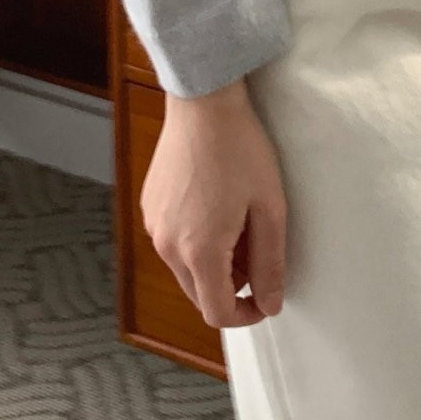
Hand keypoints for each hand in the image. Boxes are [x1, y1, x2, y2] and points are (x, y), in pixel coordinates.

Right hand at [140, 76, 287, 328]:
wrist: (203, 103)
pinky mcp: (149, 206)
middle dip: (231, 288)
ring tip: (239, 225)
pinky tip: (215, 207)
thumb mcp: (269, 209)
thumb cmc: (240, 149)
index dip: (246, 316)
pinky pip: (172, 242)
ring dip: (213, 264)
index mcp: (199, 251)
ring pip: (185, 269)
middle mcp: (167, 245)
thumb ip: (270, 263)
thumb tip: (270, 304)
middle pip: (198, 295)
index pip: (217, 313)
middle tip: (257, 253)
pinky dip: (194, 242)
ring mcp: (153, 224)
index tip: (266, 299)